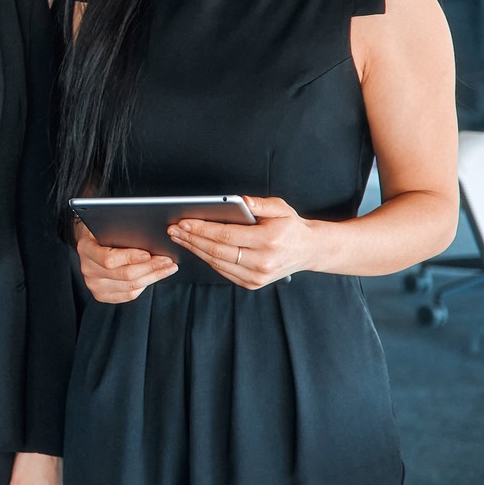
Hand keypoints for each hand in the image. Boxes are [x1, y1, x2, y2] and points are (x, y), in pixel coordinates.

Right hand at [74, 220, 176, 303]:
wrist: (90, 244)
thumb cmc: (101, 231)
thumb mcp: (106, 224)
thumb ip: (121, 229)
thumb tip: (148, 236)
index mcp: (85, 249)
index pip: (109, 259)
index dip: (131, 257)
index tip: (149, 254)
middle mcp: (87, 269)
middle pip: (125, 275)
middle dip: (151, 267)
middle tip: (167, 261)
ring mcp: (94, 285)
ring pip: (130, 287)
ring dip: (152, 277)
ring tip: (167, 268)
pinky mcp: (102, 295)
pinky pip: (128, 295)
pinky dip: (144, 286)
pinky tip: (153, 276)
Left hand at [169, 196, 320, 288]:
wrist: (309, 250)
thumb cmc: (291, 227)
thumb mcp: (280, 208)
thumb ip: (259, 203)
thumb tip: (239, 201)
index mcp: (269, 240)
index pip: (227, 235)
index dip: (202, 229)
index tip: (183, 222)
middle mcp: (263, 262)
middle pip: (217, 250)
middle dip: (192, 239)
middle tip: (174, 229)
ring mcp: (257, 276)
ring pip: (217, 263)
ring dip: (195, 249)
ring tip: (180, 237)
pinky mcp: (252, 283)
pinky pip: (223, 271)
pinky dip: (207, 259)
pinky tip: (195, 247)